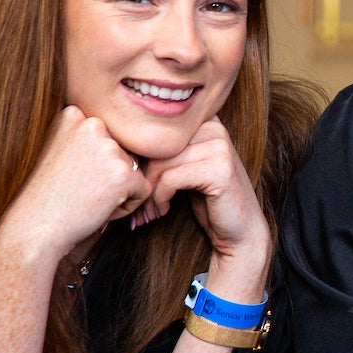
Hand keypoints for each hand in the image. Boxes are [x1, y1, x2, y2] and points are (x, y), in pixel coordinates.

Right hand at [0, 106, 153, 266]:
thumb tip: (130, 128)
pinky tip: (98, 208)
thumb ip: (89, 136)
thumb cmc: (48, 194)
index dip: (94, 162)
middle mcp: (93, 124)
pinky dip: (126, 205)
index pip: (108, 136)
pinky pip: (143, 190)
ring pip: (135, 170)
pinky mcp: (125, 173)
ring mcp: (109, 148)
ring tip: (85, 197)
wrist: (34, 228)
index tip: (69, 173)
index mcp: (74, 114)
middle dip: (108, 175)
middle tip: (78, 188)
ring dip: (117, 189)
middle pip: (124, 151)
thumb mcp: (62, 150)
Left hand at [132, 119, 269, 299]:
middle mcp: (213, 127)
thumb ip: (161, 151)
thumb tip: (113, 145)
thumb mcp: (181, 169)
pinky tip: (163, 211)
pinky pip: (170, 178)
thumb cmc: (205, 200)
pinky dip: (160, 198)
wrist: (239, 231)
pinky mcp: (219, 169)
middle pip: (154, 146)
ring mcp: (219, 146)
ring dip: (147, 192)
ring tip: (148, 211)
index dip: (137, 158)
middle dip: (140, 178)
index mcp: (203, 121)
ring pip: (160, 163)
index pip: (153, 130)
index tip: (132, 186)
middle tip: (137, 204)